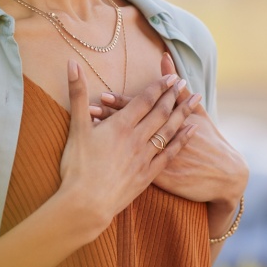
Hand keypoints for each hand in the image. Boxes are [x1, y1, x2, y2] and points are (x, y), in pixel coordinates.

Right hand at [57, 59, 196, 241]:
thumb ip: (77, 93)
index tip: (170, 76)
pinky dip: (182, 140)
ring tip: (195, 100)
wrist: (86, 204)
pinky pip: (170, 154)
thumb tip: (72, 63)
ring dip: (183, 113)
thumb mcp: (76, 126)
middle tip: (184, 82)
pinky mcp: (148, 175)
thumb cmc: (77, 165)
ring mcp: (144, 158)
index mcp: (120, 126)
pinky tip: (191, 132)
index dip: (158, 87)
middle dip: (173, 96)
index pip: (144, 101)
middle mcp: (136, 139)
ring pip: (169, 131)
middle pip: (160, 113)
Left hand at [92, 54, 248, 210]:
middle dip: (109, 118)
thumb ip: (176, 87)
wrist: (225, 176)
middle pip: (131, 127)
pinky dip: (119, 161)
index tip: (103, 95)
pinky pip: (134, 169)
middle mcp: (160, 140)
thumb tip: (164, 56)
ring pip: (127, 146)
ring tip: (90, 128)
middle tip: (89, 109)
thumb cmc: (210, 140)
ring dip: (109, 138)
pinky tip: (102, 157)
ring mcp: (158, 160)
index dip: (121, 103)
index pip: (140, 109)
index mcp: (167, 123)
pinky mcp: (158, 178)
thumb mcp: (196, 113)